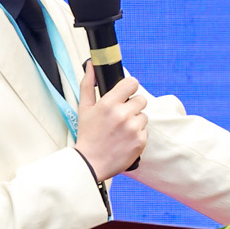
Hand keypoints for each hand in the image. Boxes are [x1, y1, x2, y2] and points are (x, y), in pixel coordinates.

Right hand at [76, 63, 147, 180]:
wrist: (90, 163)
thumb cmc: (87, 135)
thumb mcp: (84, 108)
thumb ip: (88, 84)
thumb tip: (90, 65)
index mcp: (109, 103)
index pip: (132, 83)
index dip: (130, 87)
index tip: (126, 93)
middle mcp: (123, 114)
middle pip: (141, 100)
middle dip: (132, 106)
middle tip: (120, 117)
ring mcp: (133, 128)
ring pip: (144, 116)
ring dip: (135, 121)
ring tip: (121, 130)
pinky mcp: (141, 141)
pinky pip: (145, 131)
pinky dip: (137, 135)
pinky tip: (124, 140)